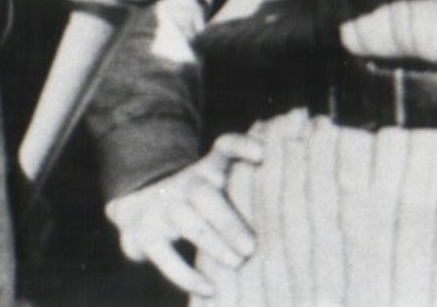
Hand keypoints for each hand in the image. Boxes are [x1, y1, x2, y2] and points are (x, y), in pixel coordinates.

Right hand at [105, 133, 263, 297]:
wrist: (136, 208)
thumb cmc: (197, 207)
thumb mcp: (215, 190)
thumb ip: (244, 190)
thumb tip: (300, 186)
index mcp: (207, 172)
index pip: (223, 149)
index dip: (239, 146)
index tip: (261, 154)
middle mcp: (184, 186)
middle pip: (204, 195)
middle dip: (228, 221)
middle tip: (251, 248)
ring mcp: (161, 207)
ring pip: (186, 221)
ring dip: (213, 243)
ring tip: (237, 264)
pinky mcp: (143, 234)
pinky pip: (164, 255)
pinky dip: (185, 275)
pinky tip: (209, 289)